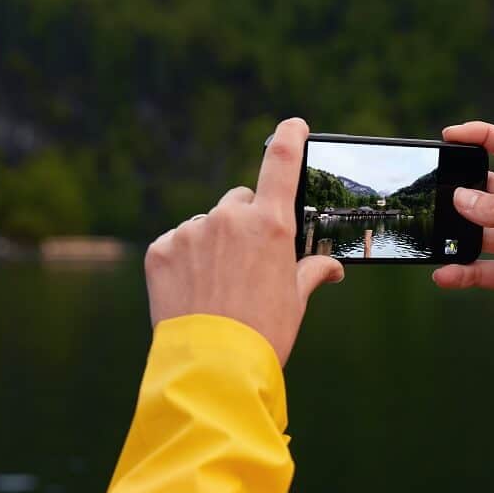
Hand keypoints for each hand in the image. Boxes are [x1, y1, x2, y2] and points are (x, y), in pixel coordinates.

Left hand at [145, 118, 342, 364]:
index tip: (293, 125)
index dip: (288, 137)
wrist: (213, 367)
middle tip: (248, 265)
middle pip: (238, 202)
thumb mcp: (296, 301)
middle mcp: (230, 217)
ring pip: (206, 226)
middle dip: (244, 224)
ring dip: (212, 245)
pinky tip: (193, 291)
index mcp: (271, 224)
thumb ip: (312, 271)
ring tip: (217, 288)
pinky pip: (177, 243)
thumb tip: (332, 267)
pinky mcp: (161, 249)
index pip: (281, 163)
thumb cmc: (264, 333)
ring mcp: (192, 231)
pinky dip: (185, 260)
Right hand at [433, 121, 493, 364]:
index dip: (483, 136)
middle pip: (491, 189)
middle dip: (463, 189)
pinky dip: (461, 270)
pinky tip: (444, 274)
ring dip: (458, 233)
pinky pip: (478, 267)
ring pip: (480, 229)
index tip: (451, 135)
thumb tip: (460, 197)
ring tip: (437, 235)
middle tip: (437, 190)